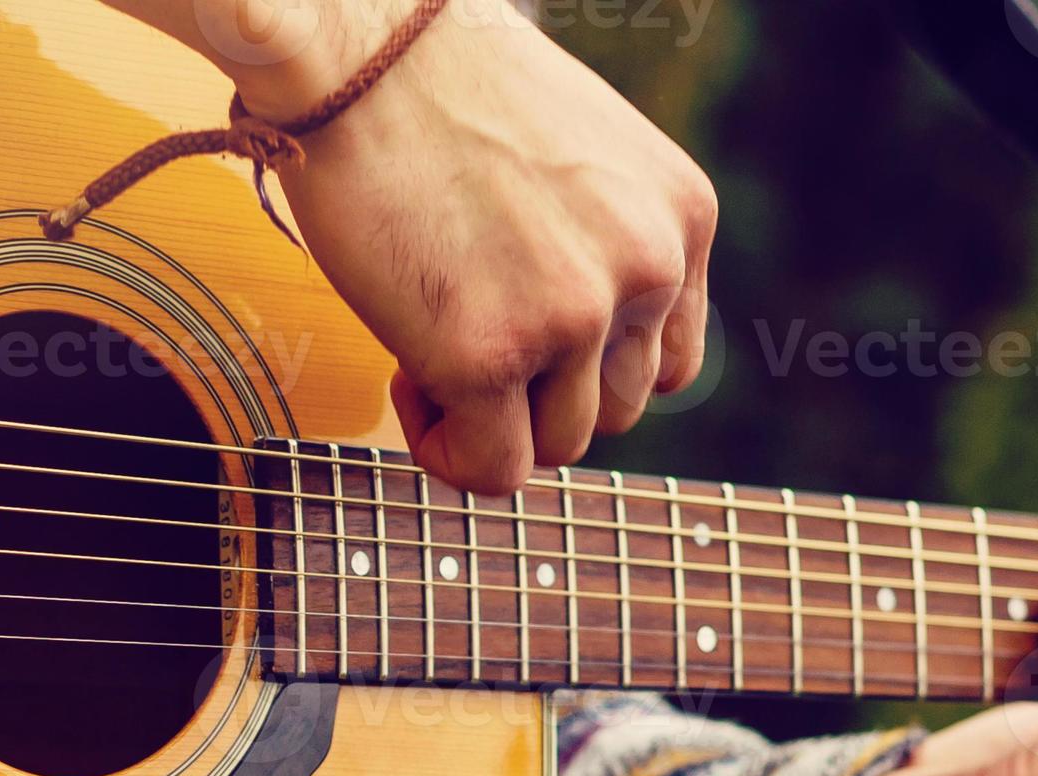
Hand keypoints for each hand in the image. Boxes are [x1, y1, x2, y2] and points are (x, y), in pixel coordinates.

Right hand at [181, 0, 715, 492]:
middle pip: (614, 409)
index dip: (588, 366)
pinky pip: (493, 467)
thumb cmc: (441, 89)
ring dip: (493, 420)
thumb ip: (606, 247)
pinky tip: (406, 383)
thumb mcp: (582, 159)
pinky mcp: (489, 353)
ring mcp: (575, 314)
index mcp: (681, 217)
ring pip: (560, 443)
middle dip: (538, 393)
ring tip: (427, 347)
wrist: (356, 48)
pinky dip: (450, 453)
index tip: (520, 328)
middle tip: (459, 331)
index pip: (667, 359)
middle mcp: (648, 266)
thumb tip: (583, 352)